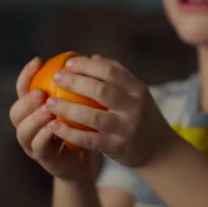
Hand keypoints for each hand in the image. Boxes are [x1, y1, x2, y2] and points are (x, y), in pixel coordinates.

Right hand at [9, 57, 97, 180]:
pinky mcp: (43, 159)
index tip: (38, 61)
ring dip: (34, 119)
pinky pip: (39, 147)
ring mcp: (32, 144)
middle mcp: (28, 126)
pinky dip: (45, 136)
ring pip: (23, 131)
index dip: (26, 75)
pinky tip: (55, 127)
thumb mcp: (81, 104)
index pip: (23, 89)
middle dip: (26, 101)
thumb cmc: (81, 126)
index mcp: (33, 109)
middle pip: (15, 112)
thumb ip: (80, 85)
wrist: (84, 159)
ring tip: (48, 109)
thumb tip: (92, 57)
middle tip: (42, 92)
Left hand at [44, 55, 177, 167]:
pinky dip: (70, 133)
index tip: (68, 63)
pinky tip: (54, 126)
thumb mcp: (135, 93)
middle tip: (56, 78)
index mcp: (137, 89)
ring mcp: (126, 128)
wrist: (158, 148)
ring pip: (93, 116)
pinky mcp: (117, 147)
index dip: (87, 66)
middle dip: (75, 82)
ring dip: (68, 108)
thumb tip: (92, 58)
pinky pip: (90, 140)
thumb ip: (116, 74)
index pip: (110, 71)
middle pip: (101, 91)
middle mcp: (133, 107)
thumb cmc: (139, 114)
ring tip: (49, 103)